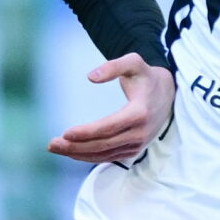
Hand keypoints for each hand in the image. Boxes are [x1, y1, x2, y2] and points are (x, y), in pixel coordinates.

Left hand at [48, 55, 171, 164]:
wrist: (167, 94)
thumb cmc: (146, 76)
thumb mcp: (134, 62)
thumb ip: (113, 66)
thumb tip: (90, 77)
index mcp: (139, 113)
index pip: (109, 127)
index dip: (87, 132)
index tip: (66, 133)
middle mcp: (139, 133)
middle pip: (103, 144)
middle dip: (75, 146)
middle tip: (52, 144)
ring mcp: (137, 144)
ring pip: (104, 154)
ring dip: (78, 154)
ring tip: (56, 148)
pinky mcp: (133, 150)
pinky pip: (109, 157)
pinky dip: (89, 156)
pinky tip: (72, 152)